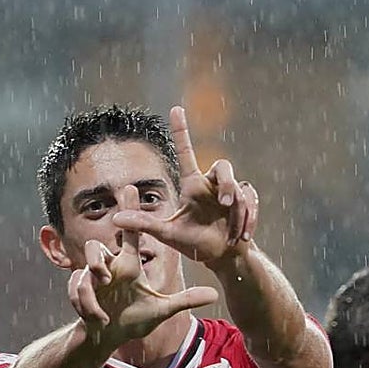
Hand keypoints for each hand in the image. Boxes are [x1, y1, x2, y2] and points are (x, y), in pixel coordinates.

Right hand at [68, 185, 217, 342]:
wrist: (108, 337)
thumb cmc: (133, 321)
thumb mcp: (162, 309)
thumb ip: (185, 299)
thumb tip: (214, 292)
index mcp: (128, 266)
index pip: (132, 236)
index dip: (132, 212)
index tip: (132, 188)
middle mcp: (110, 268)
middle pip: (98, 244)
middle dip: (100, 247)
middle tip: (109, 253)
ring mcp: (92, 280)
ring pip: (87, 264)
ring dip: (93, 277)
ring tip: (104, 291)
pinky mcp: (80, 293)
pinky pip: (79, 289)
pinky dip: (90, 306)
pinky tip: (101, 318)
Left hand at [111, 106, 258, 265]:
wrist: (221, 257)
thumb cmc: (194, 244)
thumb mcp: (168, 234)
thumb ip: (145, 224)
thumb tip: (116, 219)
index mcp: (193, 185)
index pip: (186, 152)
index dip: (181, 131)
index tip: (175, 110)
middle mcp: (211, 184)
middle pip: (224, 166)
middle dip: (227, 185)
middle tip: (225, 204)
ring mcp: (231, 192)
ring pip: (239, 188)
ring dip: (238, 211)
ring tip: (233, 233)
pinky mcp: (246, 202)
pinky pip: (251, 202)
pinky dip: (249, 220)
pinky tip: (243, 237)